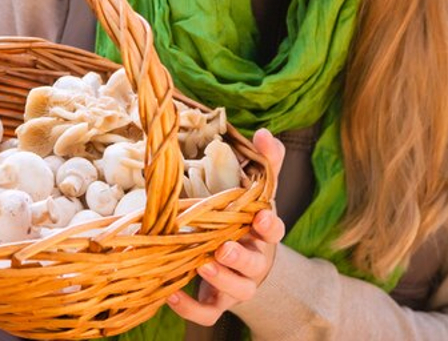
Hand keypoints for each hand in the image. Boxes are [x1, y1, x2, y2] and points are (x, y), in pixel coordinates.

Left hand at [166, 128, 286, 325]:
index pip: (275, 232)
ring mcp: (237, 286)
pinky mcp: (218, 303)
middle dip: (240, 258)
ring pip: (237, 291)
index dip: (270, 226)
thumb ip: (265, 161)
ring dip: (221, 280)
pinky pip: (208, 313)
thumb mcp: (258, 190)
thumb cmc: (247, 220)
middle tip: (224, 248)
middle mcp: (254, 262)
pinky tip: (172, 294)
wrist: (245, 263)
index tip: (263, 215)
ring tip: (203, 266)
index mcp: (263, 234)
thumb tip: (265, 133)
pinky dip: (191, 308)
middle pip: (254, 266)